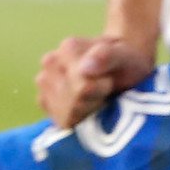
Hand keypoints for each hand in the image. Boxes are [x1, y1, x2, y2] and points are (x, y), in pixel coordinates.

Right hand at [36, 33, 155, 128]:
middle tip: (105, 90)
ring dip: (85, 113)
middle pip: (72, 104)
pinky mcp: (44, 101)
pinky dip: (76, 120)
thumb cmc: (125, 62)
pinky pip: (60, 121)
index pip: (81, 88)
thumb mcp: (126, 56)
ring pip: (65, 115)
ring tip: (96, 97)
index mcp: (68, 48)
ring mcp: (44, 82)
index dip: (101, 90)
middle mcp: (50, 63)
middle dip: (94, 103)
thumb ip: (107, 57)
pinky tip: (86, 107)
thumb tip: (85, 69)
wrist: (120, 67)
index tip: (110, 82)